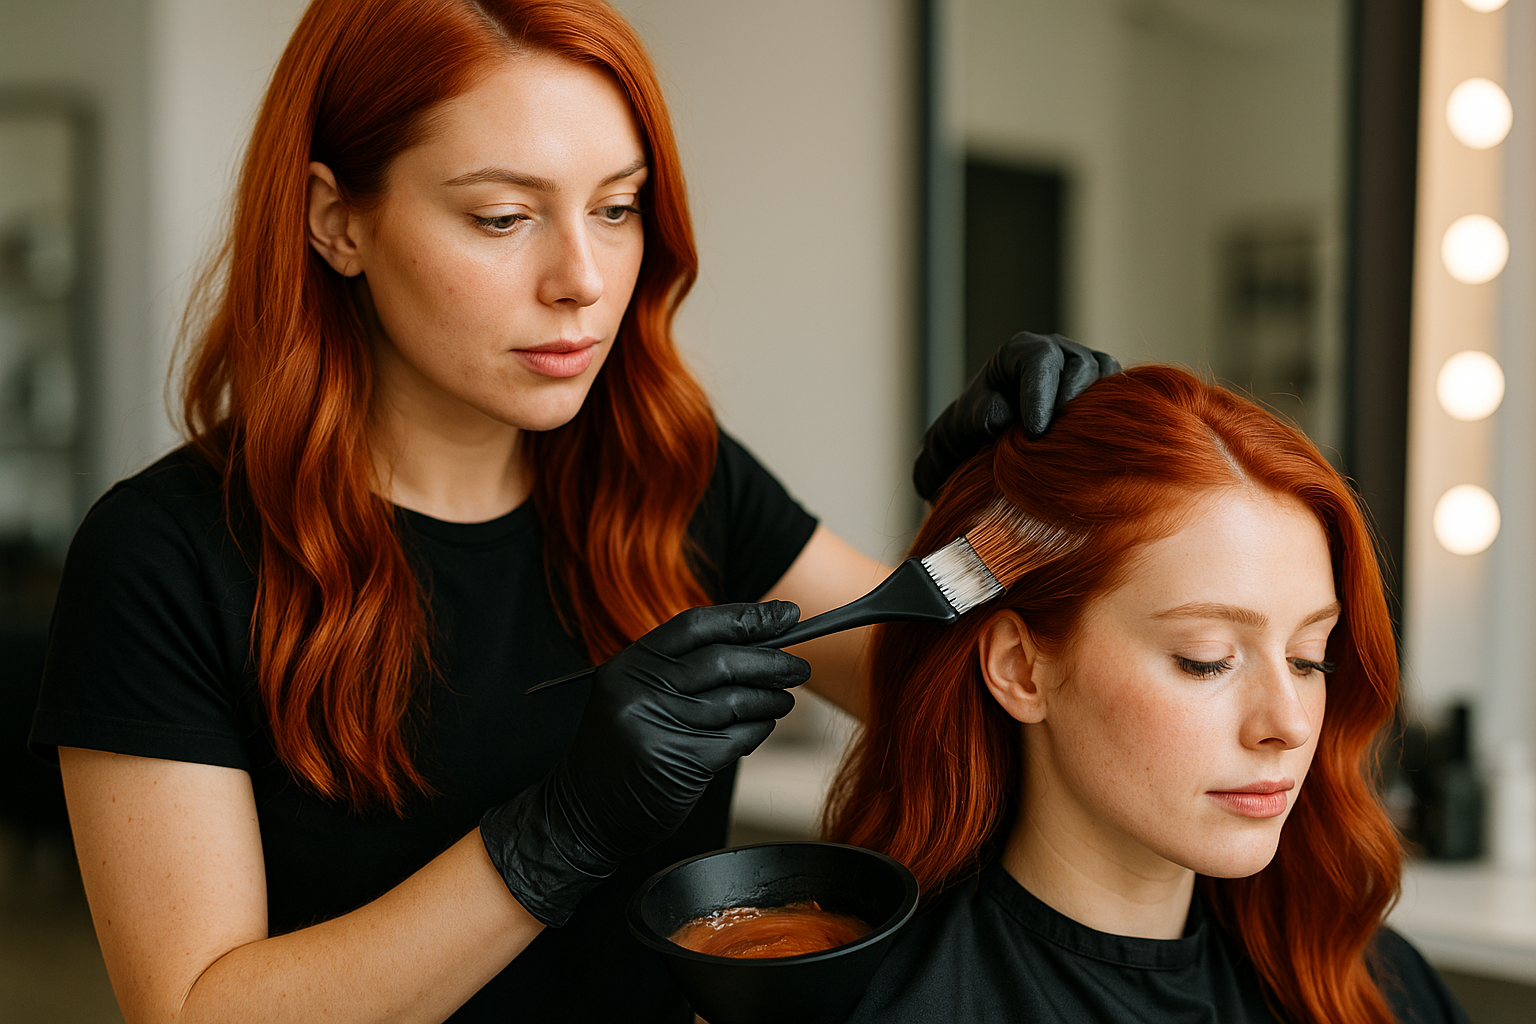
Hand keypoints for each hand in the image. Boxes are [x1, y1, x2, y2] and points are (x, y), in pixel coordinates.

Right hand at [480, 601, 808, 925]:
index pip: (695, 625)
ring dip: (770, 698)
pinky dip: (758, 729)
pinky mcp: (678, 763)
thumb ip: (680, 668)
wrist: (584, 812)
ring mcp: (657, 727)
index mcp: (629, 665)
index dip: (745, 616)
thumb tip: (755, 640)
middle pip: (721, 661)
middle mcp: (639, 691)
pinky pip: (735, 738)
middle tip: (798, 665)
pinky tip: (764, 725)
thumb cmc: (619, 749)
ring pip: (734, 701)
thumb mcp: (634, 694)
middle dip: (770, 661)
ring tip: (784, 698)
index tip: (786, 615)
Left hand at [913, 332, 1119, 500]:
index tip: (1035, 432)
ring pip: (1105, 374)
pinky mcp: (1099, 387)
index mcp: (1019, 351)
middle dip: (1071, 403)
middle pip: (1080, 365)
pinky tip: (1096, 440)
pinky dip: (1111, 412)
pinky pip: (1118, 391)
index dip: (1041, 396)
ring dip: (1097, 407)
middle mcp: (1055, 350)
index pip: (1040, 361)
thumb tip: (1007, 416)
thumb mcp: (971, 423)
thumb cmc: (978, 426)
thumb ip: (987, 417)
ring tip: (1079, 439)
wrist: (988, 437)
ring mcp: (1080, 366)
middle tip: (1056, 438)